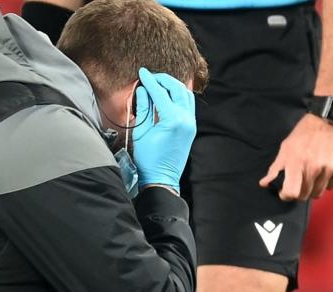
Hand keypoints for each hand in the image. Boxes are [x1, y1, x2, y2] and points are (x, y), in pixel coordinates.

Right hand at [131, 67, 196, 191]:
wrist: (161, 179)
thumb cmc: (148, 159)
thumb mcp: (141, 132)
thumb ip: (143, 108)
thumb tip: (142, 90)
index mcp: (173, 120)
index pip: (160, 92)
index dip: (150, 80)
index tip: (142, 72)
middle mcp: (185, 119)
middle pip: (177, 88)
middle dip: (164, 79)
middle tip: (151, 76)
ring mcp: (191, 124)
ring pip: (186, 95)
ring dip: (174, 86)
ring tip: (159, 84)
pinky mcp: (191, 128)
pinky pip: (188, 105)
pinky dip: (179, 96)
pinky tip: (168, 95)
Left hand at [260, 113, 332, 200]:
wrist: (330, 118)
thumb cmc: (305, 132)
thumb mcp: (286, 147)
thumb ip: (276, 168)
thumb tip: (265, 184)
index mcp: (296, 162)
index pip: (291, 193)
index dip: (286, 195)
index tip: (286, 191)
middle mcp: (313, 168)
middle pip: (305, 196)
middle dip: (300, 191)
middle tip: (300, 181)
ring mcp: (328, 168)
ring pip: (318, 193)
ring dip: (314, 188)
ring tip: (313, 175)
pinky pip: (332, 186)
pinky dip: (327, 182)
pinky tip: (324, 171)